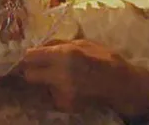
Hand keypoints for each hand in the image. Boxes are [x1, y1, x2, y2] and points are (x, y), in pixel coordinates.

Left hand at [19, 40, 148, 117]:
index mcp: (63, 55)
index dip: (27, 56)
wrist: (121, 84)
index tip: (28, 56)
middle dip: (32, 71)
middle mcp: (59, 75)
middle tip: (39, 67)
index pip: (30, 57)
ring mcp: (62, 93)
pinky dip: (57, 91)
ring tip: (63, 76)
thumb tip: (39, 45)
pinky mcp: (65, 105)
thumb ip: (59, 43)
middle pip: (29, 75)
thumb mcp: (82, 42)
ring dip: (46, 81)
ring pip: (41, 86)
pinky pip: (53, 95)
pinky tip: (71, 86)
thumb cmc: (104, 57)